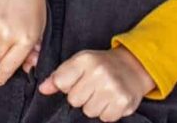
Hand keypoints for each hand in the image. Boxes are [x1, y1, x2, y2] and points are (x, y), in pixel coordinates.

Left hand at [39, 47, 155, 121]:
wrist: (133, 66)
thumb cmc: (101, 65)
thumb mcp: (79, 63)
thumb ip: (59, 76)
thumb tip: (43, 89)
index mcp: (85, 59)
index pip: (60, 82)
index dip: (66, 86)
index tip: (77, 81)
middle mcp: (99, 71)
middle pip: (74, 100)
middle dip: (82, 97)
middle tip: (93, 87)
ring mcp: (112, 87)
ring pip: (89, 111)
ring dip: (95, 106)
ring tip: (103, 93)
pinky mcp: (123, 101)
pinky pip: (105, 118)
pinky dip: (108, 112)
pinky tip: (112, 100)